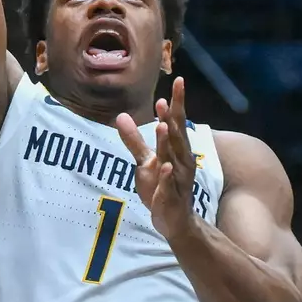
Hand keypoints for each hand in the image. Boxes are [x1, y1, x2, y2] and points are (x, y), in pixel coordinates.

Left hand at [114, 76, 197, 239]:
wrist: (174, 221)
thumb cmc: (161, 186)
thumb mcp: (144, 161)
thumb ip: (134, 140)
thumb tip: (121, 116)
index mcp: (176, 149)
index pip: (176, 122)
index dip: (177, 103)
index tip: (178, 81)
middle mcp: (181, 160)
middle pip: (178, 134)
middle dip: (174, 116)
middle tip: (169, 96)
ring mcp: (177, 179)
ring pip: (174, 157)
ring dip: (169, 141)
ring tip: (163, 124)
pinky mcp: (171, 197)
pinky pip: (169, 185)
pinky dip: (167, 175)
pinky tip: (165, 166)